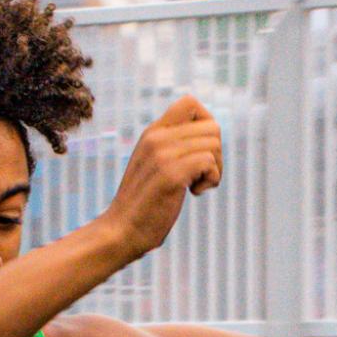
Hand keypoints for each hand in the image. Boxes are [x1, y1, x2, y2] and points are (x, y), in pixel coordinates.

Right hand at [102, 95, 222, 260]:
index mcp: (152, 132)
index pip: (190, 103)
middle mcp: (157, 138)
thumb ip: (172, 147)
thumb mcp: (154, 165)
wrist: (120, 232)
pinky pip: (209, 163)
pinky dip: (211, 181)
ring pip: (214, 143)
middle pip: (212, 126)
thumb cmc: (142, 205)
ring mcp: (163, 155)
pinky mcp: (171, 174)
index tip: (198, 151)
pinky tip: (194, 193)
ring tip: (195, 185)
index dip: (206, 123)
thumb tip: (209, 137)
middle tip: (199, 176)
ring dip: (215, 169)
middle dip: (215, 153)